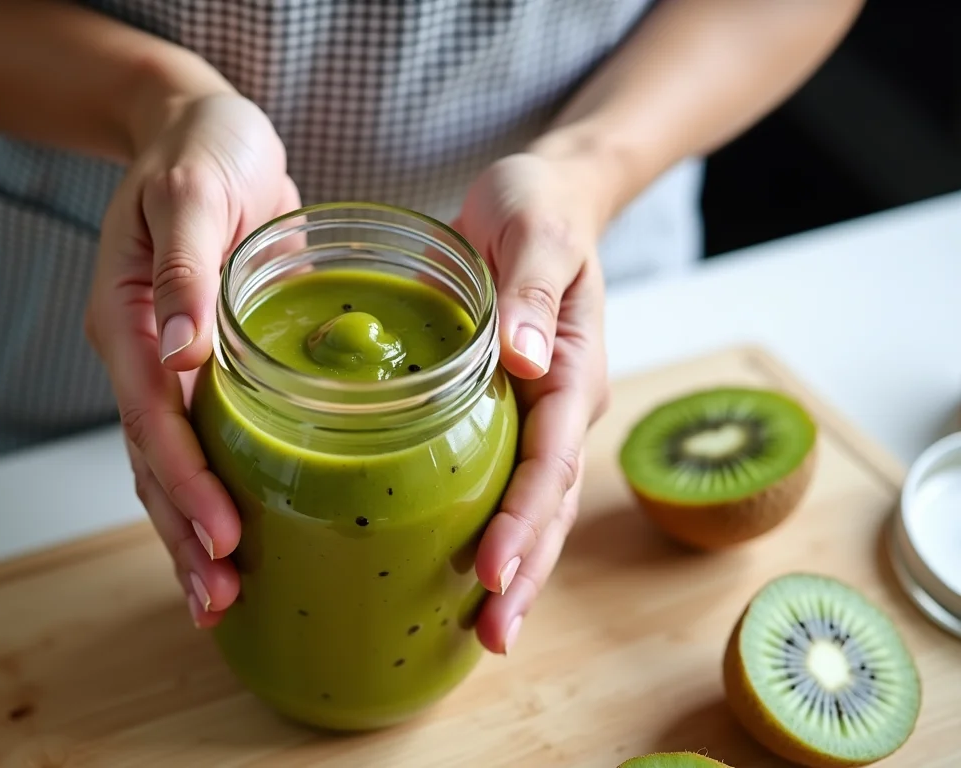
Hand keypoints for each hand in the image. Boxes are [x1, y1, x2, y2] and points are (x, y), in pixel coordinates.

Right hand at [85, 92, 300, 628]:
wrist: (201, 134)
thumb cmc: (199, 153)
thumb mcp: (193, 192)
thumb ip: (183, 269)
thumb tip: (182, 347)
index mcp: (125, 317)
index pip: (150, 414)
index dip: (184, 478)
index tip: (222, 532)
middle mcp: (137, 354)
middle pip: (149, 459)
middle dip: (182, 530)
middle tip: (221, 595)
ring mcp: (162, 366)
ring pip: (164, 466)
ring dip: (188, 532)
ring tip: (220, 599)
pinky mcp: (198, 369)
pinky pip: (197, 442)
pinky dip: (210, 495)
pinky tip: (234, 543)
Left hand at [451, 147, 614, 654]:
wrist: (546, 198)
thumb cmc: (539, 208)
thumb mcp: (536, 228)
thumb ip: (532, 287)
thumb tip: (526, 356)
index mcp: (574, 369)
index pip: (551, 459)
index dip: (523, 518)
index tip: (491, 569)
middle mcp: (563, 405)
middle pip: (550, 505)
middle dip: (525, 571)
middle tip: (493, 634)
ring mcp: (541, 416)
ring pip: (533, 507)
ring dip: (515, 570)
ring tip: (487, 633)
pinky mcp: (511, 414)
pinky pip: (503, 483)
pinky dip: (490, 531)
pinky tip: (460, 575)